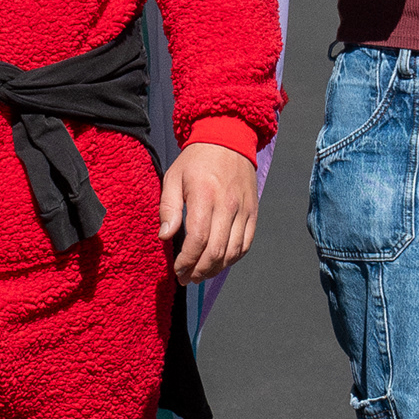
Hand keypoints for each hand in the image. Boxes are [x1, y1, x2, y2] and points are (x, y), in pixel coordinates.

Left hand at [159, 141, 260, 280]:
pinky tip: (219, 263)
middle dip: (199, 271)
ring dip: (215, 269)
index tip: (177, 269)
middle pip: (216, 251)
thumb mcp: (173, 177)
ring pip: (232, 252)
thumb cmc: (196, 161)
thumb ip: (168, 208)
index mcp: (205, 196)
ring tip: (200, 274)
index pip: (198, 239)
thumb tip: (165, 237)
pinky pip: (245, 244)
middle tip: (186, 278)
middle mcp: (227, 205)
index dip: (186, 260)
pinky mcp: (253, 213)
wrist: (228, 140)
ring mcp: (243, 210)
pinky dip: (232, 259)